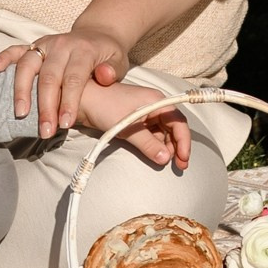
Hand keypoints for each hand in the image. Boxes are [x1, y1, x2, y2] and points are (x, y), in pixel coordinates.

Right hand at [0, 26, 131, 141]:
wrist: (98, 34)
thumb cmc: (107, 55)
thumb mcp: (118, 61)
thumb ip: (112, 70)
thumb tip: (105, 76)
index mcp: (84, 50)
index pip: (73, 78)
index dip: (68, 101)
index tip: (65, 124)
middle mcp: (62, 45)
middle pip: (49, 77)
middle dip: (45, 106)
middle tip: (45, 130)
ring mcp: (46, 44)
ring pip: (28, 65)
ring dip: (22, 90)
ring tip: (21, 113)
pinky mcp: (35, 45)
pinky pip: (16, 49)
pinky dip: (4, 58)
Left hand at [76, 80, 192, 168]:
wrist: (83, 101)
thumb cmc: (105, 106)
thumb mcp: (128, 128)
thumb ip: (148, 144)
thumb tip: (166, 158)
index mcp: (156, 101)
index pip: (178, 121)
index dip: (184, 140)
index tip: (183, 158)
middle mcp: (154, 106)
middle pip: (173, 128)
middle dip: (178, 146)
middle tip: (179, 166)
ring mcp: (145, 114)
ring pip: (163, 133)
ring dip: (167, 148)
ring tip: (168, 163)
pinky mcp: (136, 121)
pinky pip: (152, 135)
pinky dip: (155, 146)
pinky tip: (156, 156)